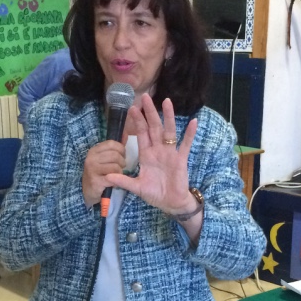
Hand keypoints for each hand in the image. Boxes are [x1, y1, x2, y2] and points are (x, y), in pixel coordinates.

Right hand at [82, 138, 126, 206]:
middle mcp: (91, 158)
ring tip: (117, 175)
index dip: (121, 149)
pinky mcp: (95, 181)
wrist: (88, 191)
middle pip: (115, 155)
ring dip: (120, 172)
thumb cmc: (99, 173)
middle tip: (121, 167)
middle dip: (122, 162)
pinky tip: (114, 181)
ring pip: (116, 166)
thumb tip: (126, 135)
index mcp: (94, 151)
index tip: (122, 156)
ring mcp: (92, 170)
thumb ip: (113, 149)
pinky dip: (117, 180)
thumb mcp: (103, 159)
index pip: (111, 143)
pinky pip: (113, 177)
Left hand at [105, 95, 196, 214]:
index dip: (137, 121)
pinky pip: (185, 144)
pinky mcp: (181, 159)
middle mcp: (158, 150)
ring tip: (167, 101)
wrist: (170, 203)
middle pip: (153, 127)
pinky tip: (193, 122)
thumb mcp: (137, 187)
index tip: (132, 108)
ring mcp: (170, 153)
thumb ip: (123, 181)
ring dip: (168, 116)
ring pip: (169, 131)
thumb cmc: (154, 194)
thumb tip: (106, 177)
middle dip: (150, 113)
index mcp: (147, 155)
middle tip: (145, 97)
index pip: (141, 134)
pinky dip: (189, 134)